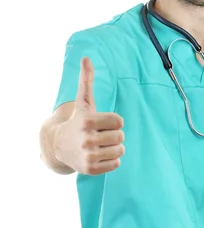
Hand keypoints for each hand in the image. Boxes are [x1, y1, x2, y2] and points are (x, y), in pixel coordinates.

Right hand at [54, 56, 124, 175]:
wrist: (59, 146)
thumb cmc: (78, 120)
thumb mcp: (84, 101)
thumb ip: (87, 80)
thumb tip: (86, 58)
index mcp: (87, 121)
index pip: (119, 121)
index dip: (114, 121)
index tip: (102, 123)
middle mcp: (87, 139)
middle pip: (121, 136)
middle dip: (114, 135)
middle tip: (100, 135)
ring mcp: (88, 156)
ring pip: (120, 150)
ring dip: (114, 148)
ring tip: (100, 145)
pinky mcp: (91, 170)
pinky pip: (116, 164)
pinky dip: (111, 160)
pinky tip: (99, 155)